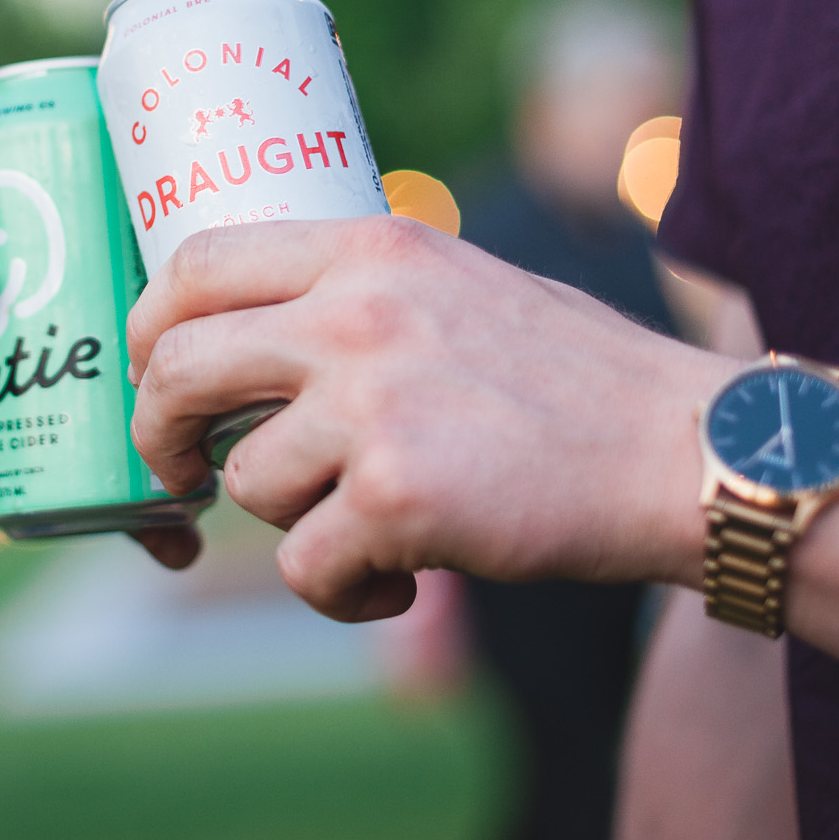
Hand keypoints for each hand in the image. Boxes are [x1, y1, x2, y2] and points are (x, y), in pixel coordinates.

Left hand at [0, 256, 201, 569]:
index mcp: (76, 308)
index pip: (140, 288)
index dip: (180, 288)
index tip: (212, 288)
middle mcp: (106, 368)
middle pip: (171, 368)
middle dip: (204, 377)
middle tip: (216, 381)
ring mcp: (106, 432)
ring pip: (173, 438)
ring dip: (201, 454)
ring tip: (212, 466)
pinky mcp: (92, 487)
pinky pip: (142, 509)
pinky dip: (165, 529)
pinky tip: (180, 543)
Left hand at [126, 216, 734, 619]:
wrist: (687, 450)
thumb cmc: (576, 378)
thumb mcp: (457, 281)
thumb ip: (359, 293)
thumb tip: (244, 330)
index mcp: (371, 247)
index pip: (196, 262)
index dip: (151, 327)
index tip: (153, 373)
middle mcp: (358, 313)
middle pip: (180, 366)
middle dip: (160, 434)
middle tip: (180, 471)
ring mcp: (374, 404)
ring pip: (248, 483)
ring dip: (296, 523)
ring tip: (376, 525)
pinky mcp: (398, 497)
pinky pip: (304, 566)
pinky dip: (344, 592)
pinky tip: (405, 578)